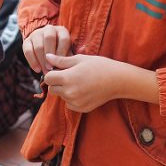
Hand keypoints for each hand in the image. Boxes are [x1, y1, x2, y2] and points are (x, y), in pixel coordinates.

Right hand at [23, 25, 71, 73]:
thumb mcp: (67, 52)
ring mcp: (37, 34)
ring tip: (46, 72)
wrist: (46, 46)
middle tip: (51, 68)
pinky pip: (28, 50)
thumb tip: (68, 69)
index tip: (61, 64)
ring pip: (38, 46)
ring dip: (42, 61)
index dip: (62, 52)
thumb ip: (68, 58)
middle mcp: (49, 29)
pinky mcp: (27, 40)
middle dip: (50, 55)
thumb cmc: (60, 51)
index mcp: (62, 31)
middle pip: (49, 39)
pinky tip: (37, 70)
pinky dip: (32, 61)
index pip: (63, 39)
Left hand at [43, 54, 158, 112]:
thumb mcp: (79, 59)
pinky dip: (72, 99)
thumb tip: (47, 57)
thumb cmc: (99, 66)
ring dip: (64, 90)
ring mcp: (75, 102)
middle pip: (52, 89)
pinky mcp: (82, 109)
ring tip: (78, 82)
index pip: (48, 78)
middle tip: (69, 76)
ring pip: (61, 97)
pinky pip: (69, 104)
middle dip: (57, 82)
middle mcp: (69, 92)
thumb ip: (61, 60)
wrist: (117, 80)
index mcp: (67, 78)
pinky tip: (83, 91)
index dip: (52, 73)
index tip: (60, 70)